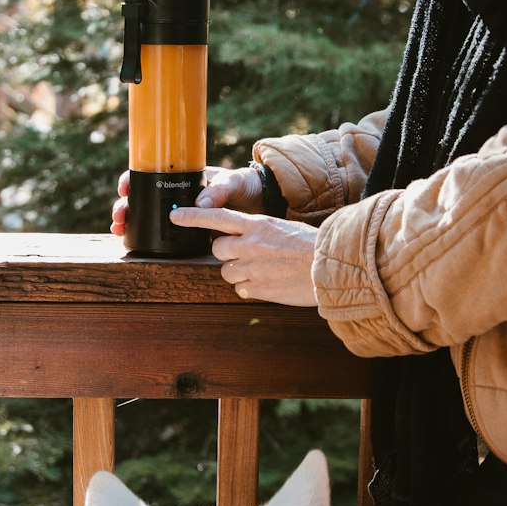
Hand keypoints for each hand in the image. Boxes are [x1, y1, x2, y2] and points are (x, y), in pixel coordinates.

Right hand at [110, 165, 262, 238]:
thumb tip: (200, 203)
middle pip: (143, 198)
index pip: (151, 173)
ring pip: (149, 217)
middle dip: (126, 206)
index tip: (124, 188)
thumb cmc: (247, 185)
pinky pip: (164, 233)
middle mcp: (179, 195)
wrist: (263, 203)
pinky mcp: (189, 231)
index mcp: (186, 177)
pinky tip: (134, 241)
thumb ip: (219, 191)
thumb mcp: (235, 182)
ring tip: (120, 229)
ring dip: (131, 222)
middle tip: (119, 216)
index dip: (133, 180)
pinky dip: (147, 236)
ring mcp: (183, 213)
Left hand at [168, 205, 318, 305]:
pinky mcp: (258, 290)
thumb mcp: (282, 228)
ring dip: (239, 271)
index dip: (192, 216)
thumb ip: (258, 233)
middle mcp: (250, 245)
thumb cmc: (313, 246)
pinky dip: (251, 287)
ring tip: (264, 270)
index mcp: (257, 224)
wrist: (332, 268)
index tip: (175, 215)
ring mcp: (252, 269)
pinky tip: (269, 283)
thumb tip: (243, 241)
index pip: (216, 217)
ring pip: (226, 272)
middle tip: (247, 254)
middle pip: (217, 249)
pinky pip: (241, 289)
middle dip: (227, 253)